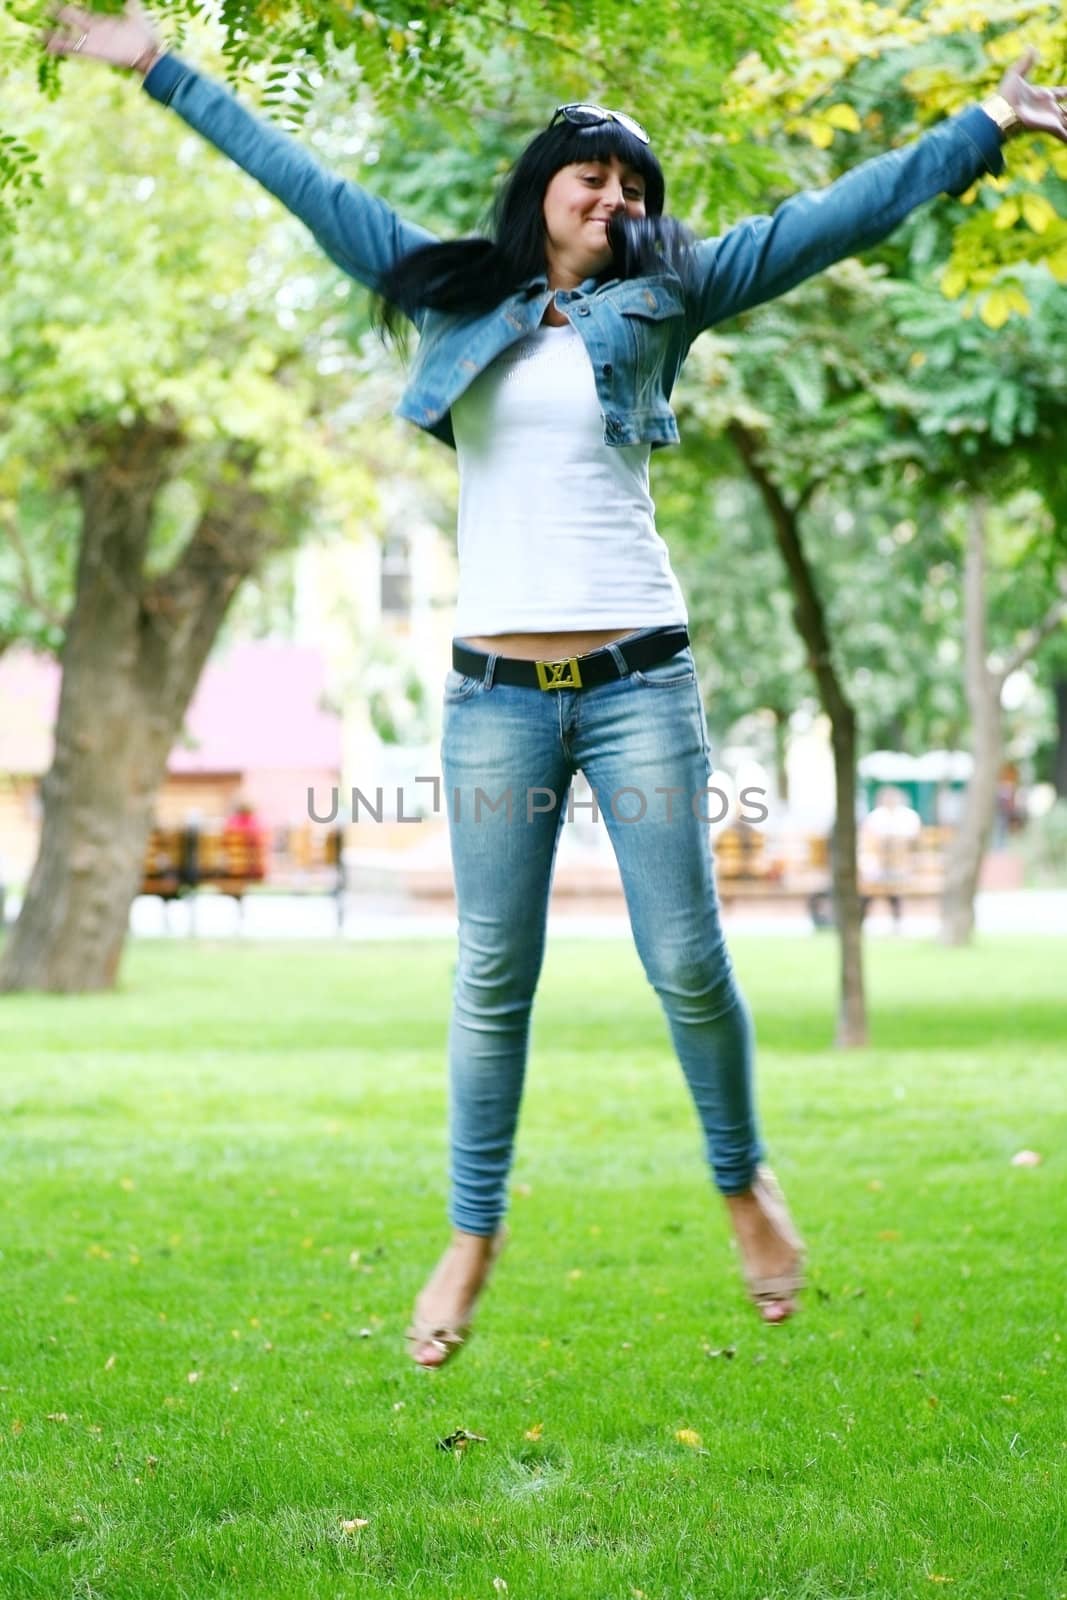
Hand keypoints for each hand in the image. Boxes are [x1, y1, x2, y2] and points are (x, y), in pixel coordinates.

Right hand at [44, 0, 161, 74]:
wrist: (150, 53)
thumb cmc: (145, 33)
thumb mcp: (135, 8)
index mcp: (101, 20)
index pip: (80, 12)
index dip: (69, 8)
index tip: (58, 3)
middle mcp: (94, 30)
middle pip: (71, 21)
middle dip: (59, 16)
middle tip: (47, 10)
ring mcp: (93, 41)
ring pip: (68, 37)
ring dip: (54, 37)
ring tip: (40, 36)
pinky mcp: (93, 51)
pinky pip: (73, 49)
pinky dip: (60, 47)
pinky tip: (48, 47)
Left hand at [998, 47, 1066, 142]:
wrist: (1002, 112)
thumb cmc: (1006, 94)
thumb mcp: (1016, 73)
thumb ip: (1026, 61)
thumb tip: (1031, 46)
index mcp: (1043, 95)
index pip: (1061, 93)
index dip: (1066, 92)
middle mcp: (1048, 108)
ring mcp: (1050, 118)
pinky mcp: (1050, 127)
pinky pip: (1064, 134)